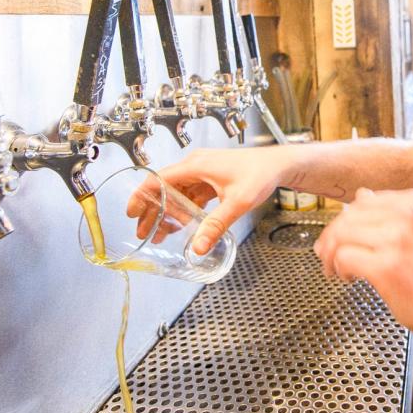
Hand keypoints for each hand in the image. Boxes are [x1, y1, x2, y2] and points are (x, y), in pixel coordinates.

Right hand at [127, 147, 286, 254]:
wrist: (280, 164)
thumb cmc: (260, 174)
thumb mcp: (237, 203)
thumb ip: (216, 226)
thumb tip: (198, 248)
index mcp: (196, 166)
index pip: (158, 179)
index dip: (142, 196)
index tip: (132, 212)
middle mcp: (196, 165)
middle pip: (164, 188)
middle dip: (152, 210)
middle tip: (143, 231)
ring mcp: (204, 171)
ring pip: (177, 193)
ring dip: (168, 212)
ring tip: (159, 234)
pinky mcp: (212, 178)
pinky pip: (191, 194)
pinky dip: (184, 210)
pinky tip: (182, 226)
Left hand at [314, 188, 412, 357]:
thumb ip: (388, 212)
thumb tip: (360, 195)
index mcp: (412, 202)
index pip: (361, 201)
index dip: (345, 221)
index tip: (343, 238)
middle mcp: (406, 215)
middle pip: (347, 217)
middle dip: (331, 238)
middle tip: (328, 257)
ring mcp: (396, 240)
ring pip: (341, 235)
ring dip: (331, 254)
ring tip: (337, 269)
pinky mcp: (385, 266)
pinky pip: (343, 257)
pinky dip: (338, 269)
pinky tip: (350, 278)